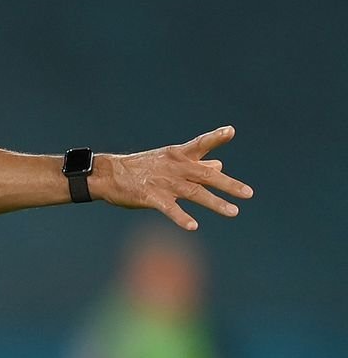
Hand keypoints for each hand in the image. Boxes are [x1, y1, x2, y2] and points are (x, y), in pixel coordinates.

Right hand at [91, 126, 253, 229]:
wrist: (109, 175)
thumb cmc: (141, 168)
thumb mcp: (170, 162)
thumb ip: (197, 163)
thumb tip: (220, 163)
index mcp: (179, 156)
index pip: (200, 144)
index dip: (215, 138)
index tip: (230, 131)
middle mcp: (175, 168)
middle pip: (205, 175)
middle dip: (228, 184)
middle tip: (248, 193)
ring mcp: (164, 183)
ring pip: (194, 193)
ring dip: (214, 203)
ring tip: (233, 212)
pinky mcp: (151, 197)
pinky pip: (169, 208)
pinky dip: (181, 217)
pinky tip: (193, 226)